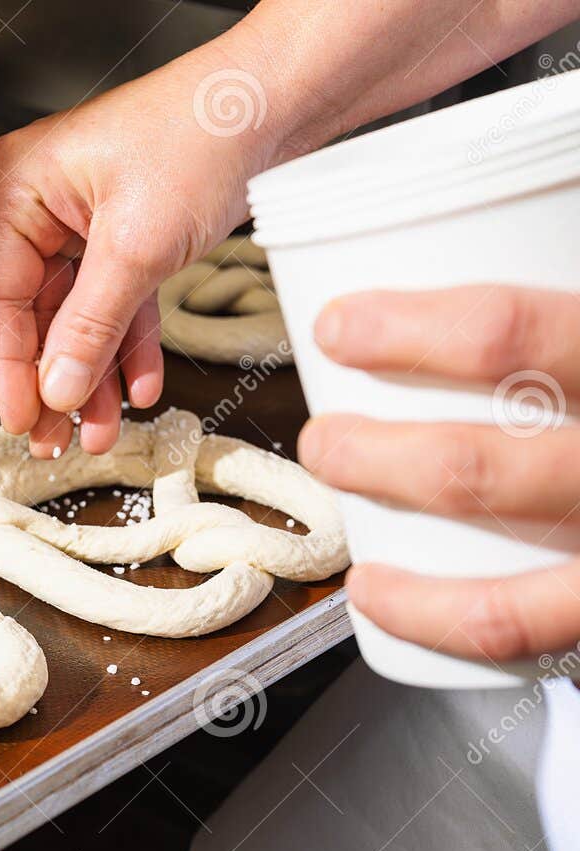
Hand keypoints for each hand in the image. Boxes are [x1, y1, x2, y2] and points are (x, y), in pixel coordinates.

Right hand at [0, 51, 276, 456]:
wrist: (279, 100)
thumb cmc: (203, 134)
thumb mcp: (137, 246)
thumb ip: (90, 326)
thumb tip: (56, 389)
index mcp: (20, 187)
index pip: (0, 295)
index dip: (12, 365)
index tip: (24, 418)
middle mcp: (42, 203)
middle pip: (36, 311)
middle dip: (56, 378)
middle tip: (57, 439)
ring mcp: (81, 219)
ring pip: (77, 314)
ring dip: (93, 373)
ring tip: (102, 428)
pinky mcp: (122, 232)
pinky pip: (115, 300)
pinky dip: (128, 342)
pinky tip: (138, 386)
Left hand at [300, 286, 579, 662]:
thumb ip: (571, 257)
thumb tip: (532, 196)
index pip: (517, 338)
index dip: (412, 330)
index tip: (342, 324)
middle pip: (484, 461)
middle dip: (375, 450)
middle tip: (325, 432)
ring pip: (496, 541)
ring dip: (392, 511)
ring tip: (338, 481)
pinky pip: (523, 625)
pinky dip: (437, 617)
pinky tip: (379, 593)